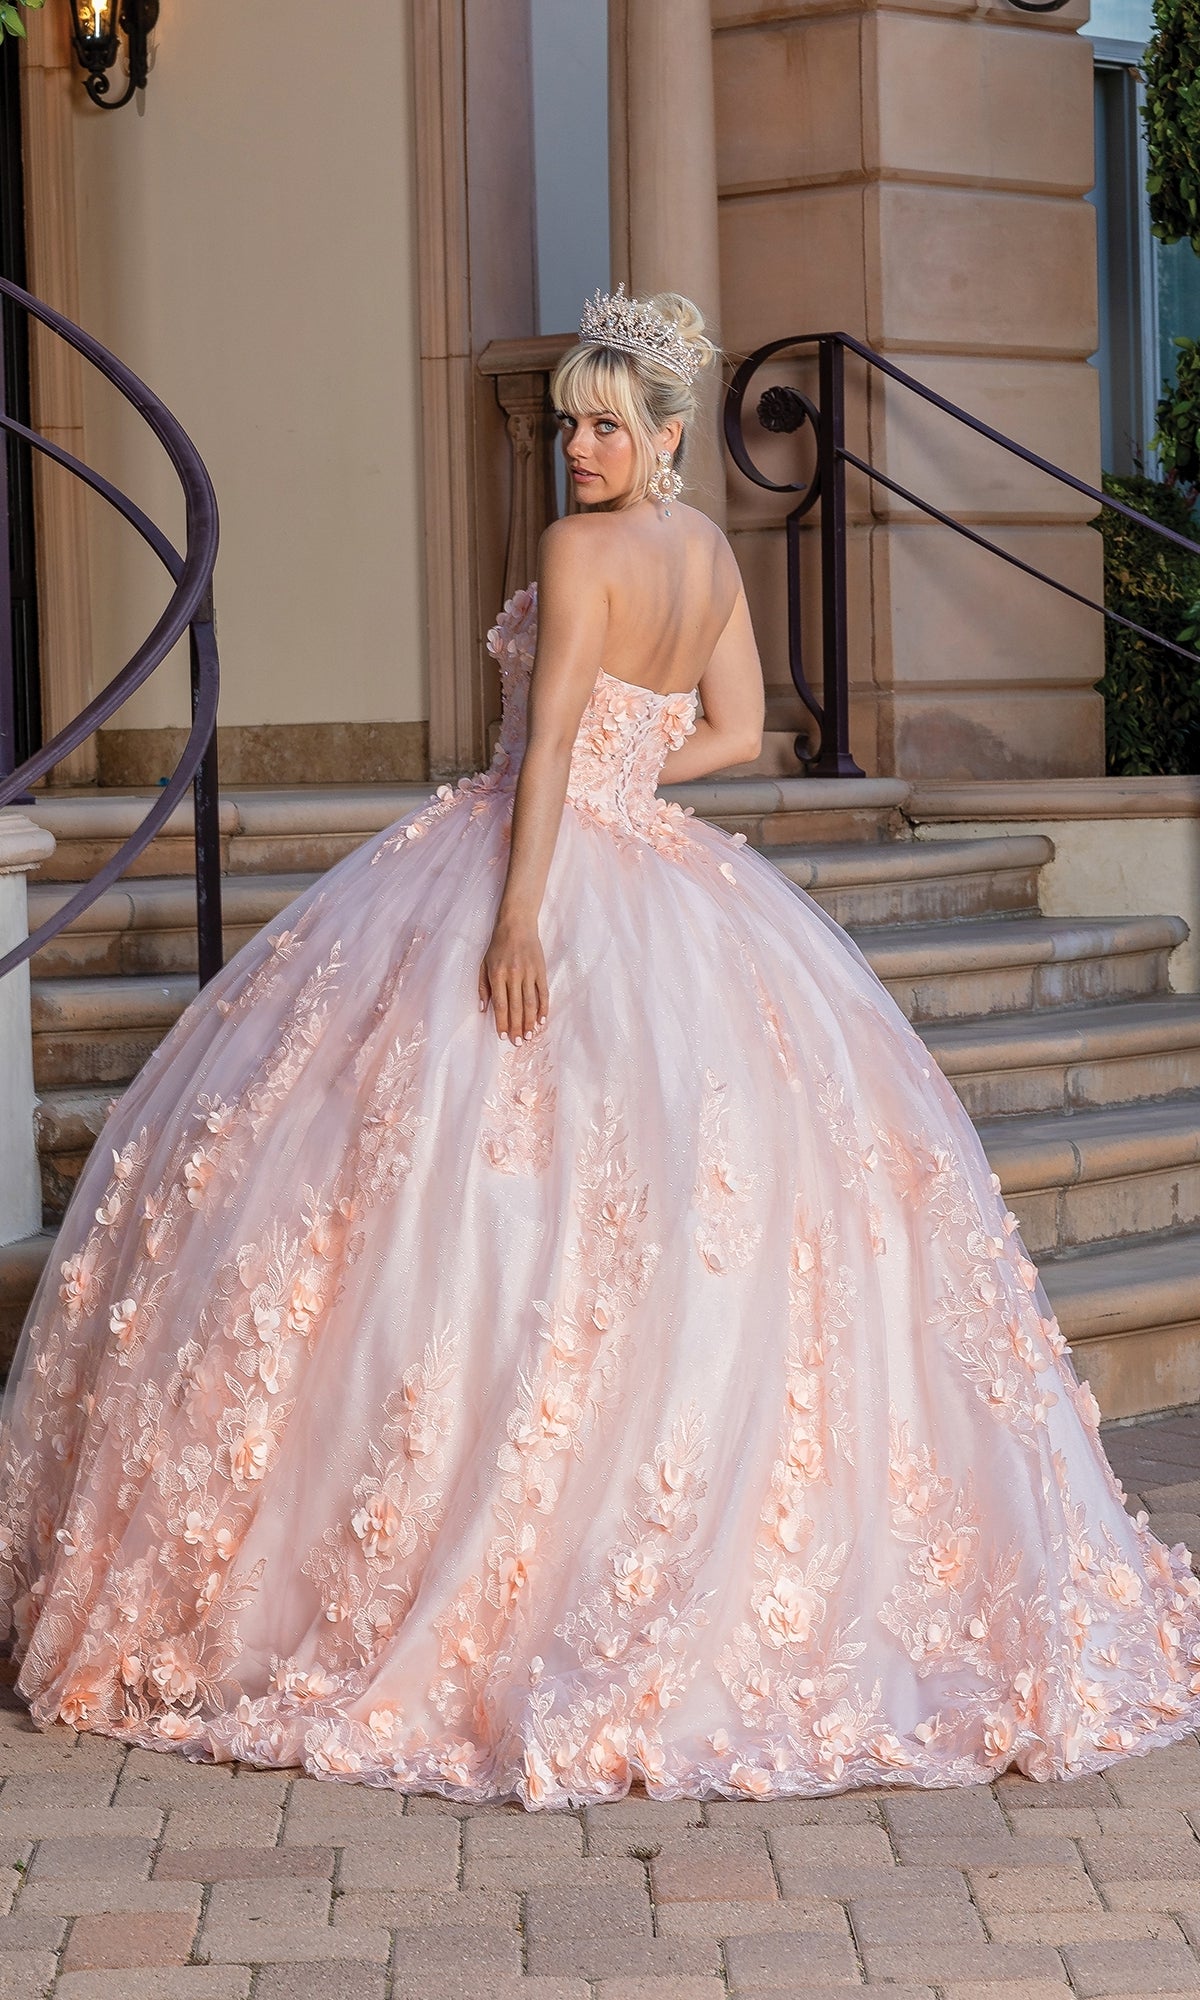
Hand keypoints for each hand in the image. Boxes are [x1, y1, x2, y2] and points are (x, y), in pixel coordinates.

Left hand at [479, 912, 548, 1042]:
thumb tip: (483, 1009)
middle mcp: (514, 975)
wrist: (517, 924)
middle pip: (516, 1006)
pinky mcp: (541, 970)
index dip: (502, 1021)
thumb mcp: (484, 964)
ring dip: (530, 1021)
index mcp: (497, 974)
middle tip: (518, 1042)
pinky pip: (543, 992)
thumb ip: (483, 987)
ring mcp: (529, 973)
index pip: (500, 1004)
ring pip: (530, 1002)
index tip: (504, 1036)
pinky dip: (543, 1007)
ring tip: (529, 1036)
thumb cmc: (498, 945)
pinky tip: (542, 1019)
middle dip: (517, 1027)